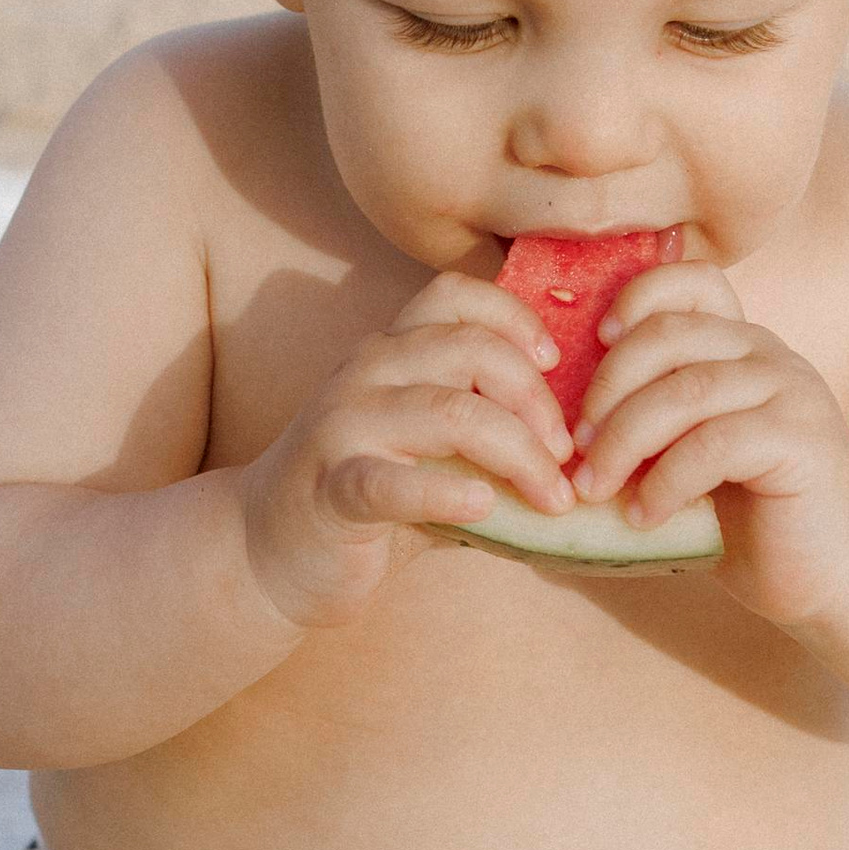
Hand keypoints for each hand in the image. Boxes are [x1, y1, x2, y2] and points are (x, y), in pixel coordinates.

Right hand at [237, 271, 579, 628]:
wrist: (267, 552)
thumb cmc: (366, 497)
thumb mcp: (430, 451)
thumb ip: (486, 434)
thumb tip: (581, 442)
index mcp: (389, 352)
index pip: (455, 296)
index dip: (516, 318)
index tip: (557, 364)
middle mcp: (364, 373)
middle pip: (469, 349)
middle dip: (536, 399)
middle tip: (568, 454)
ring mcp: (342, 426)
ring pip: (449, 412)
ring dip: (517, 453)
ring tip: (551, 496)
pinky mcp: (331, 489)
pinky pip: (394, 482)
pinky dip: (446, 492)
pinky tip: (484, 507)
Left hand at [570, 260, 848, 628]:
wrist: (834, 574)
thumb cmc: (748, 519)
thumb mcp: (686, 457)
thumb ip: (647, 425)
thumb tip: (554, 429)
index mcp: (740, 346)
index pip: (691, 282)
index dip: (636, 298)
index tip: (592, 345)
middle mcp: (768, 355)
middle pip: (669, 336)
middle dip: (606, 390)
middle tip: (572, 449)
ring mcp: (791, 392)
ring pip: (687, 391)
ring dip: (625, 440)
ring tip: (594, 489)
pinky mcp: (802, 441)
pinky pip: (714, 444)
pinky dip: (665, 481)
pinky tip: (644, 517)